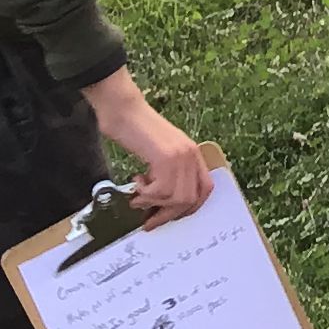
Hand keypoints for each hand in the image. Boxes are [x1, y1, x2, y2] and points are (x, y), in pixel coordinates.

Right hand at [82, 69, 212, 221]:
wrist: (123, 109)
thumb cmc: (135, 130)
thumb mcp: (159, 152)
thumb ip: (167, 173)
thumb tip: (164, 205)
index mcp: (192, 153)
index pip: (206, 188)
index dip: (191, 207)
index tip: (172, 215)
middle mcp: (191, 154)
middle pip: (190, 199)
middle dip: (168, 214)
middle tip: (149, 220)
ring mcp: (181, 155)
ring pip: (176, 198)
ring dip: (153, 203)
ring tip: (138, 195)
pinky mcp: (166, 157)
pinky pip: (161, 191)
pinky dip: (145, 193)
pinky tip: (136, 180)